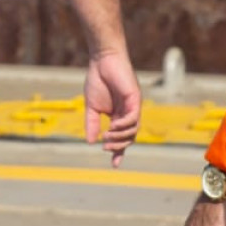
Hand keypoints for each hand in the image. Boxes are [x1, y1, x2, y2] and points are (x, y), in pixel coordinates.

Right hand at [84, 47, 142, 167]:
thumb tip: (90, 142)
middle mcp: (128, 113)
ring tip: (107, 137)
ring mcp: (133, 107)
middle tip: (106, 148)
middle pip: (129, 137)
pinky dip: (123, 126)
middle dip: (118, 146)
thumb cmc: (97, 80)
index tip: (114, 165)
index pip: (121, 138)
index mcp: (118, 116)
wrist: (102, 61)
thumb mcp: (91, 107)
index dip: (118, 152)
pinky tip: (112, 126)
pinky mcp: (135, 99)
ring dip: (120, 137)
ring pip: (133, 131)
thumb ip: (92, 124)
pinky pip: (133, 118)